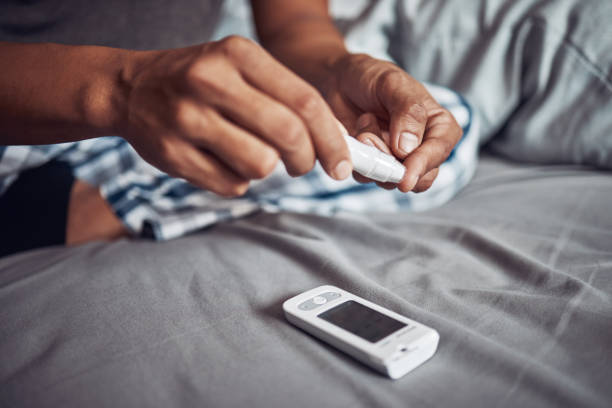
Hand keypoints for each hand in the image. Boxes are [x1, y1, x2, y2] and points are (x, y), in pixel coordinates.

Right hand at [121, 36, 351, 196]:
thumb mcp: (239, 67)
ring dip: (266, 169)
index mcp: (238, 54)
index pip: (305, 102)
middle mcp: (212, 81)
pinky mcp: (173, 154)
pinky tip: (220, 161)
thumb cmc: (198, 79)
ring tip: (250, 155)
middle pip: (288, 135)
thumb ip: (283, 96)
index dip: (332, 139)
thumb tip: (331, 140)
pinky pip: (231, 185)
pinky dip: (237, 181)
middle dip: (306, 160)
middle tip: (302, 166)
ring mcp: (188, 119)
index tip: (342, 163)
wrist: (130, 88)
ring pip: (261, 165)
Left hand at [324, 53, 461, 192]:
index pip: (440, 150)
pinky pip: (369, 177)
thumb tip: (408, 149)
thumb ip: (407, 111)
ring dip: (373, 159)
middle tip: (369, 141)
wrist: (339, 81)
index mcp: (437, 124)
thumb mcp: (392, 83)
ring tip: (363, 126)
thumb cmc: (371, 77)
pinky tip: (356, 135)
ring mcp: (397, 159)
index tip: (406, 176)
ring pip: (392, 180)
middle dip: (393, 167)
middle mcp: (421, 146)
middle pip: (420, 176)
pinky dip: (360, 161)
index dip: (424, 164)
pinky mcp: (374, 165)